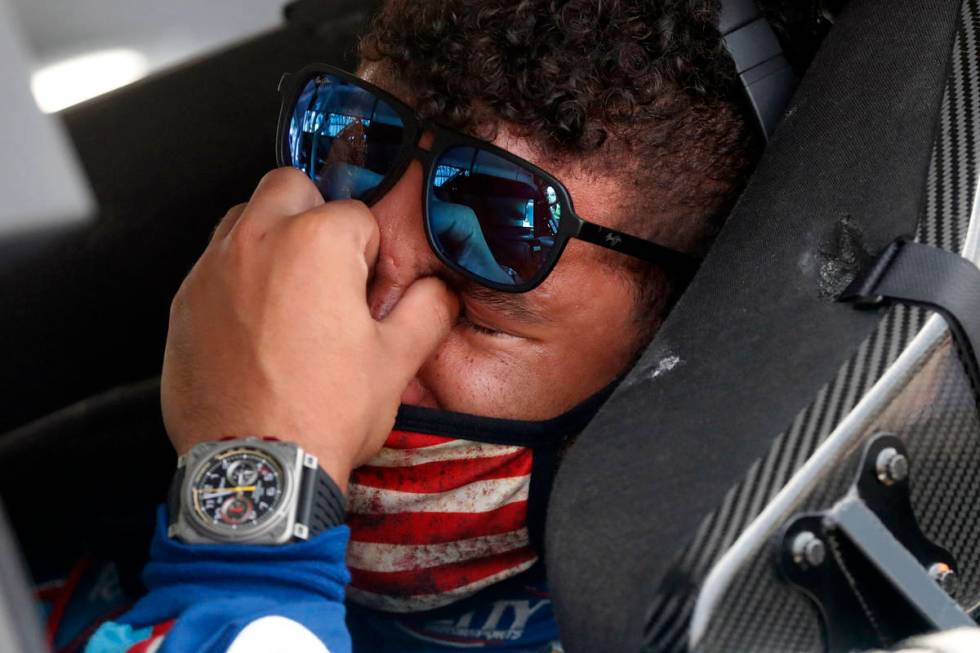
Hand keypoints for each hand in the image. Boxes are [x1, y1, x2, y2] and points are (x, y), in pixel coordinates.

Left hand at [161, 168, 458, 490]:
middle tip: (330, 270)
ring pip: (243, 219)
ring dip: (271, 239)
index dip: (371, 254)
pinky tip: (257, 327)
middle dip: (315, 215)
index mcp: (316, 243)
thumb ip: (428, 309)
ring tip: (292, 296)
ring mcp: (211, 271)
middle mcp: (256, 241)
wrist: (257, 470)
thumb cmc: (323, 413)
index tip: (368, 291)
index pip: (357, 215)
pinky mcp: (183, 304)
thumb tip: (438, 290)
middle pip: (290, 187)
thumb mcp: (397, 361)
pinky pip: (213, 267)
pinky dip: (236, 279)